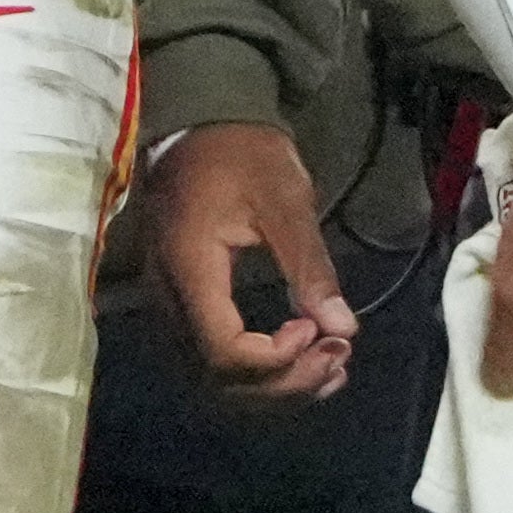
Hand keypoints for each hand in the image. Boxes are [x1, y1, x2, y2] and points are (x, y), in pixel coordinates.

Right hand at [138, 120, 358, 403]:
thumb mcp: (286, 202)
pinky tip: (299, 360)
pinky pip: (213, 358)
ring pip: (214, 377)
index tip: (318, 330)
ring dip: (273, 385)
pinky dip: (259, 372)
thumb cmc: (243, 157)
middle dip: (284, 382)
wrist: (200, 127)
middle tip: (338, 354)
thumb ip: (310, 267)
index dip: (277, 360)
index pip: (223, 350)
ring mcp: (169, 301)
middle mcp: (169, 294)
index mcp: (190, 267)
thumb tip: (343, 328)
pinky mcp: (181, 301)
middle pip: (217, 377)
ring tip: (328, 366)